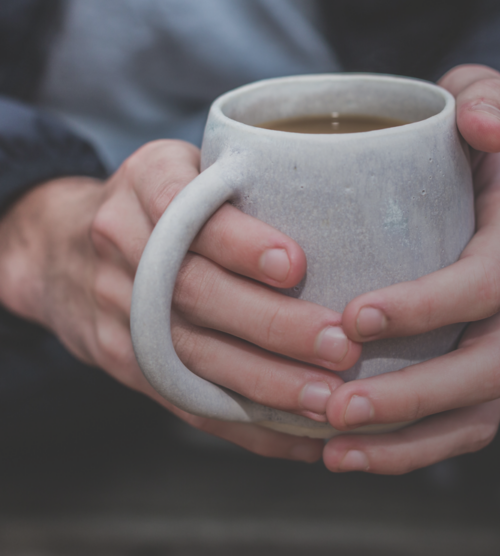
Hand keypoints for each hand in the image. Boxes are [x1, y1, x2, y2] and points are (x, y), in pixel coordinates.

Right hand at [0, 140, 365, 461]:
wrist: (60, 250)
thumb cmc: (148, 202)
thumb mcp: (178, 166)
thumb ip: (232, 183)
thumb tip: (329, 209)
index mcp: (144, 186)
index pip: (190, 212)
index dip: (240, 243)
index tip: (294, 266)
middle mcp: (124, 247)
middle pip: (196, 293)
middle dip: (272, 325)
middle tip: (337, 346)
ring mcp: (119, 311)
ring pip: (193, 355)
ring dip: (265, 383)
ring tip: (326, 398)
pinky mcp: (126, 360)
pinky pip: (184, 398)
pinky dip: (243, 424)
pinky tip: (293, 435)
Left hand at [321, 65, 499, 473]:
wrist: (474, 185)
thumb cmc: (458, 145)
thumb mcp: (475, 100)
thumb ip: (484, 99)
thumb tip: (488, 129)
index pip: (484, 281)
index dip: (428, 306)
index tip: (353, 317)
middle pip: (485, 363)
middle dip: (411, 391)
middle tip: (337, 404)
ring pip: (474, 409)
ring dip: (405, 436)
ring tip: (333, 446)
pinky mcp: (485, 371)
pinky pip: (459, 427)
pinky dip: (407, 449)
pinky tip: (345, 455)